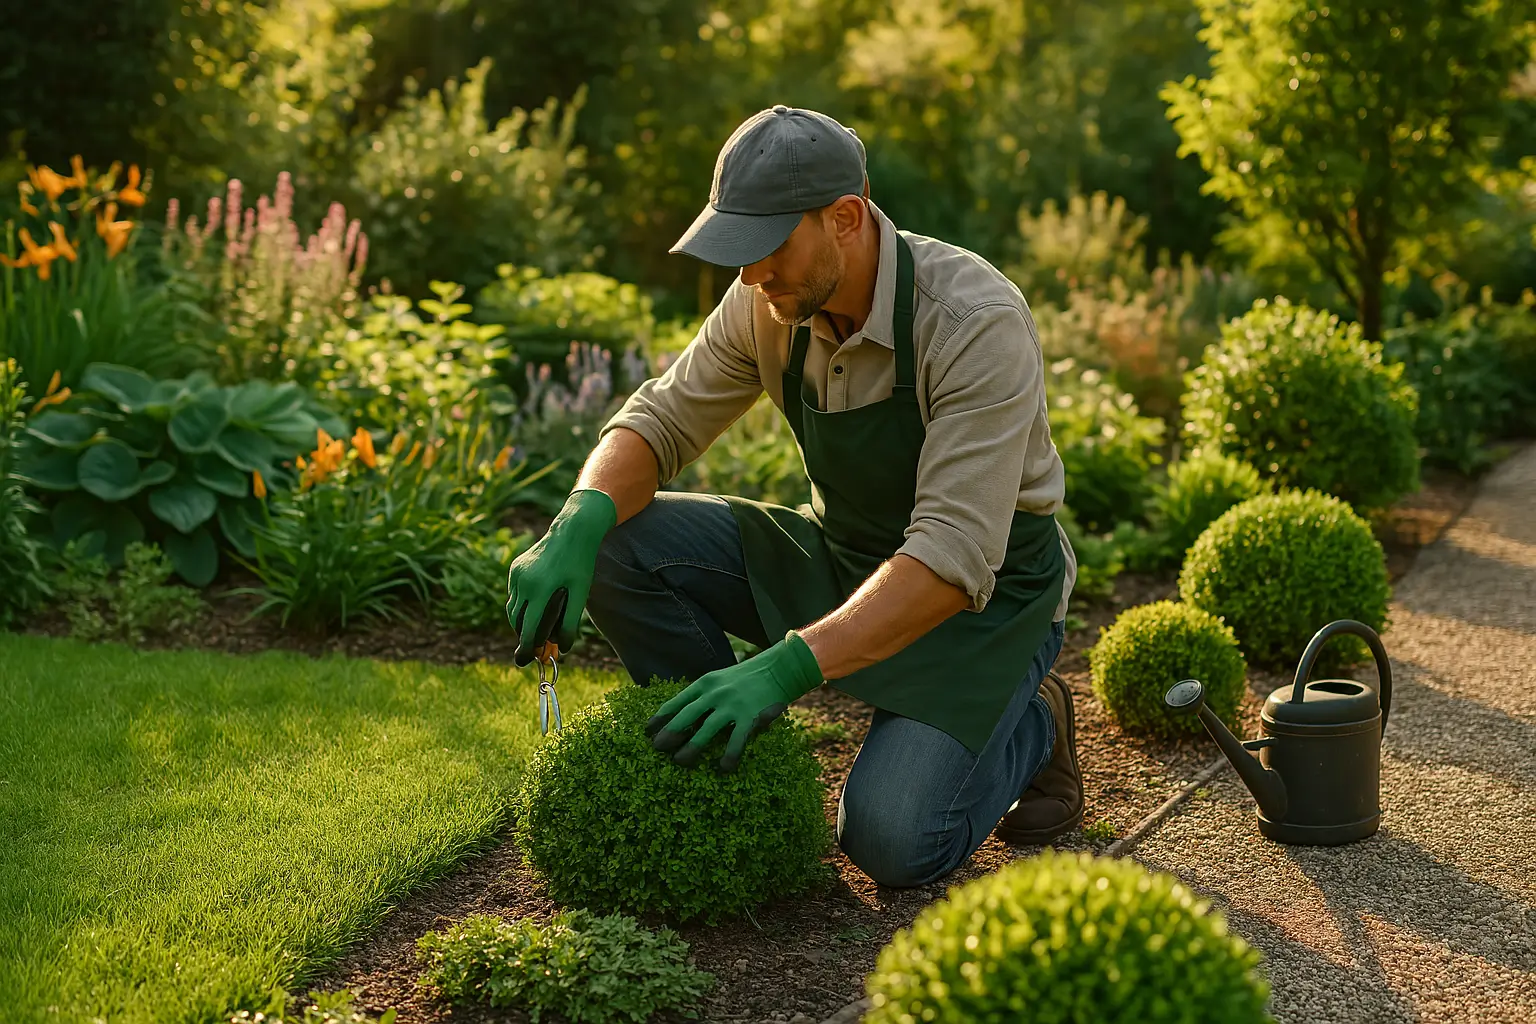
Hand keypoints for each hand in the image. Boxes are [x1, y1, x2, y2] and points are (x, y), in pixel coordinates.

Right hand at [507, 488, 617, 664]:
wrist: (572, 531)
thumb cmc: (580, 563)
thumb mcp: (581, 594)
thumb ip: (571, 622)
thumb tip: (563, 649)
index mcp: (540, 588)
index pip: (528, 627)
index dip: (528, 645)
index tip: (528, 659)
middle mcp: (523, 581)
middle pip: (517, 620)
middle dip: (524, 635)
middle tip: (535, 648)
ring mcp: (516, 574)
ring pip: (512, 609)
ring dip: (521, 622)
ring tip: (535, 630)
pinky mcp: (514, 569)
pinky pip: (513, 595)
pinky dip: (521, 606)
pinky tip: (534, 608)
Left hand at [646, 631, 824, 771]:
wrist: (779, 668)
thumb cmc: (747, 676)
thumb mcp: (720, 679)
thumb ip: (703, 695)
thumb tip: (683, 715)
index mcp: (705, 683)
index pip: (676, 702)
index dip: (660, 718)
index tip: (647, 731)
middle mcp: (714, 694)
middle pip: (685, 717)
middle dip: (668, 734)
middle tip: (656, 749)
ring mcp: (731, 706)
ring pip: (704, 731)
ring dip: (690, 748)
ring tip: (680, 761)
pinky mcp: (749, 717)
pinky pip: (735, 741)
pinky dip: (728, 757)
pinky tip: (722, 769)